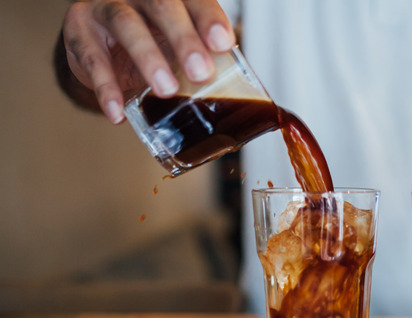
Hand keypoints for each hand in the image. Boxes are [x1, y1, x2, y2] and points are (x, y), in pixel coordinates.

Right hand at [62, 0, 235, 123]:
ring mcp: (106, 7)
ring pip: (127, 24)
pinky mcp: (80, 29)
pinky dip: (106, 88)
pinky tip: (118, 112)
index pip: (194, 0)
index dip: (209, 19)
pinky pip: (92, 58)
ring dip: (149, 58)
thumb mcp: (176, 46)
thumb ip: (200, 57)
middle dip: (184, 40)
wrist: (99, 44)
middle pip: (163, 6)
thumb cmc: (150, 41)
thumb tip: (233, 92)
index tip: (223, 43)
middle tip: (200, 72)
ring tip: (166, 90)